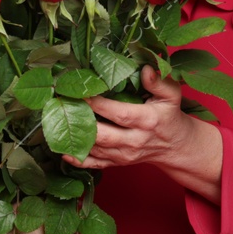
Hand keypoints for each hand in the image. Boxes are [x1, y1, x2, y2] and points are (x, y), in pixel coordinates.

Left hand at [60, 65, 223, 201]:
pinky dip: (76, 159)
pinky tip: (62, 148)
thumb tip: (145, 69)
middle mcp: (134, 141)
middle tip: (62, 104)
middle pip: (103, 135)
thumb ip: (159, 82)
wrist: (175, 145)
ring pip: (95, 149)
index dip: (99, 104)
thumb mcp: (171, 95)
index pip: (119, 114)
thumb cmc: (169, 115)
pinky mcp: (117, 163)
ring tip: (57, 118)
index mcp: (147, 121)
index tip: (81, 91)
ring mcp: (124, 155)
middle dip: (81, 121)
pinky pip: (94, 164)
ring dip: (74, 136)